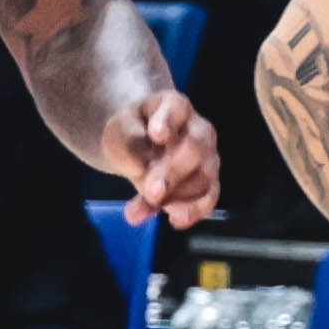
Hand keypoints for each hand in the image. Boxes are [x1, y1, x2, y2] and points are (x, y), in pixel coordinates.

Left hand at [97, 85, 221, 230]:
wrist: (140, 144)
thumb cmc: (132, 131)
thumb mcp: (119, 130)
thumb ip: (129, 144)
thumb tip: (142, 171)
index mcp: (174, 107)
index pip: (176, 108)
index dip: (168, 121)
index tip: (156, 135)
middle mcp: (199, 130)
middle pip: (195, 148)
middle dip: (173, 172)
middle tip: (151, 192)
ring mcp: (207, 158)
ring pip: (204, 178)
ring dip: (175, 198)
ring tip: (140, 211)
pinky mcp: (208, 184)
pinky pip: (209, 199)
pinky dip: (192, 212)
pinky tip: (174, 221)